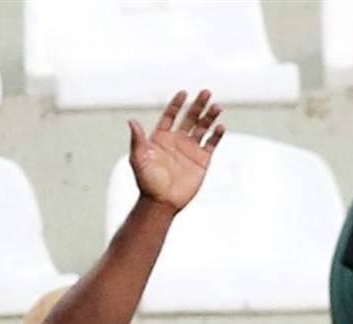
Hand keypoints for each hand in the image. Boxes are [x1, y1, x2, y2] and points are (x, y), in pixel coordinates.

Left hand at [129, 90, 224, 212]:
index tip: (183, 93)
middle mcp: (176, 141)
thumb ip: (137, 140)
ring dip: (210, 117)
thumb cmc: (147, 182)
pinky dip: (217, 135)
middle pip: (189, 118)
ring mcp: (190, 149)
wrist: (161, 202)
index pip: (170, 116)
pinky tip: (220, 127)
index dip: (176, 104)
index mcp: (161, 138)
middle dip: (198, 105)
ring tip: (217, 107)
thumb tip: (131, 121)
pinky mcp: (202, 160)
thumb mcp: (139, 159)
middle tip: (206, 92)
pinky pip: (211, 143)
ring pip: (203, 128)